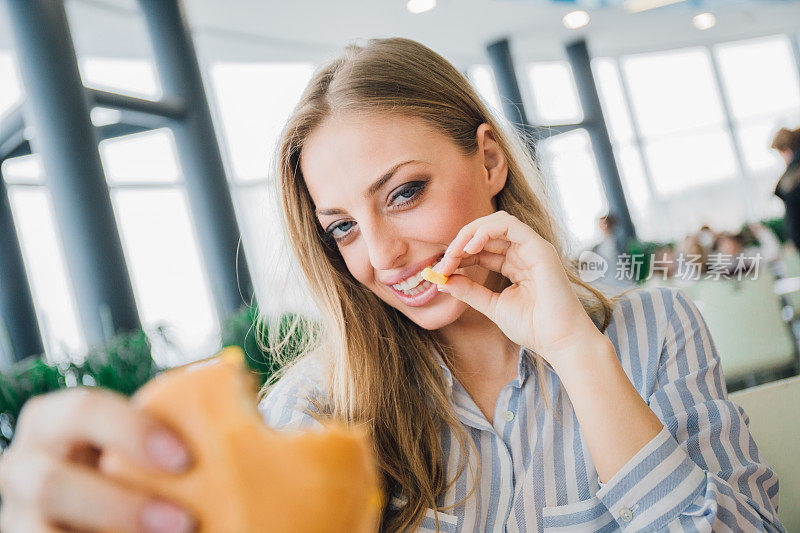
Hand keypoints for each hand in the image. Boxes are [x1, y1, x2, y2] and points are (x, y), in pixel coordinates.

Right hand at [0, 388, 195, 532]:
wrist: (95, 495)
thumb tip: (259, 418)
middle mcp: (24, 463)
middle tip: (185, 522)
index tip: (186, 460)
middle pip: (51, 483)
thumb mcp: (140, 436)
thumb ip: (176, 427)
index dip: (132, 432)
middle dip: (120, 507)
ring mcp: (18, 514)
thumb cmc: (132, 456)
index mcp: (56, 417)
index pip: (85, 410)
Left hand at [433, 210, 605, 364]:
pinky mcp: (539, 247)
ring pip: (496, 223)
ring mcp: (532, 247)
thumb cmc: (534, 327)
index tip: (440, 271)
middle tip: (442, 263)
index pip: (481, 250)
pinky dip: (485, 231)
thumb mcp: (493, 306)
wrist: (560, 341)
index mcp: (515, 265)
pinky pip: (509, 225)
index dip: (458, 256)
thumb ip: (470, 291)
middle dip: (459, 244)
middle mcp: (524, 252)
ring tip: (453, 254)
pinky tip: (469, 248)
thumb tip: (443, 281)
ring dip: (468, 235)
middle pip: (485, 233)